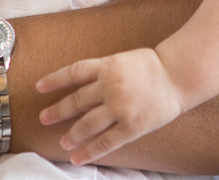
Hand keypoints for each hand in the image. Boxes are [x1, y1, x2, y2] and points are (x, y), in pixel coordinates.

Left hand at [36, 47, 185, 165]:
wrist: (178, 74)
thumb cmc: (153, 66)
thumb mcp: (124, 60)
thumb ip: (104, 73)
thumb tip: (82, 88)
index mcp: (107, 66)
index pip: (73, 72)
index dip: (55, 80)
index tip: (39, 87)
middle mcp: (109, 86)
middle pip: (76, 100)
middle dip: (57, 110)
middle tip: (44, 118)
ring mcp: (119, 107)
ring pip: (87, 124)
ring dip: (72, 134)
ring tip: (63, 141)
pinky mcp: (130, 125)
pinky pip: (106, 141)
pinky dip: (90, 151)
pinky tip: (79, 157)